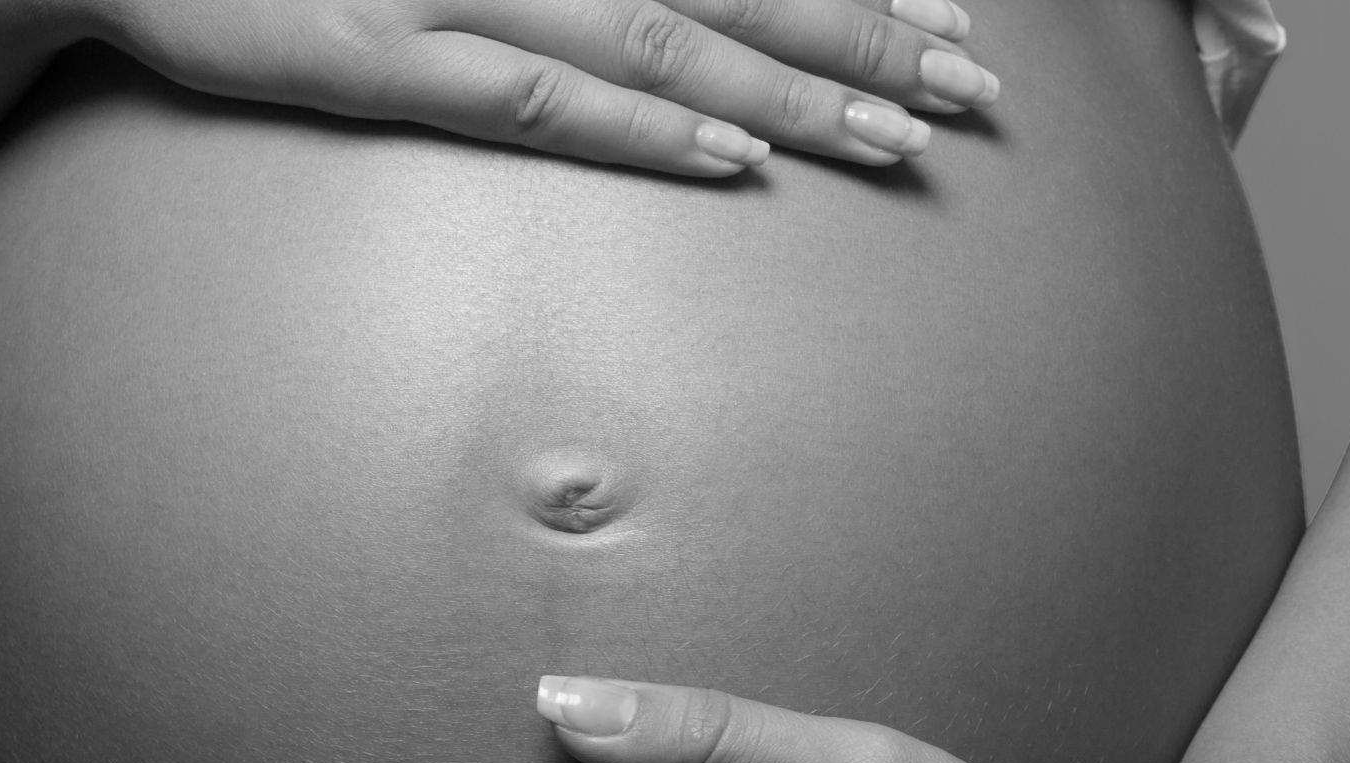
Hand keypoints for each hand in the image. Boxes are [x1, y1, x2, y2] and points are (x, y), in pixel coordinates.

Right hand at [70, 0, 1000, 175]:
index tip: (952, 12)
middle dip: (860, 36)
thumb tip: (666, 5)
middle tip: (970, 93)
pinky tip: (728, 160)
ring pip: (656, 40)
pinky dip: (638, 130)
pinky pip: (532, 99)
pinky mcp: (378, 54)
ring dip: (785, 89)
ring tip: (893, 138)